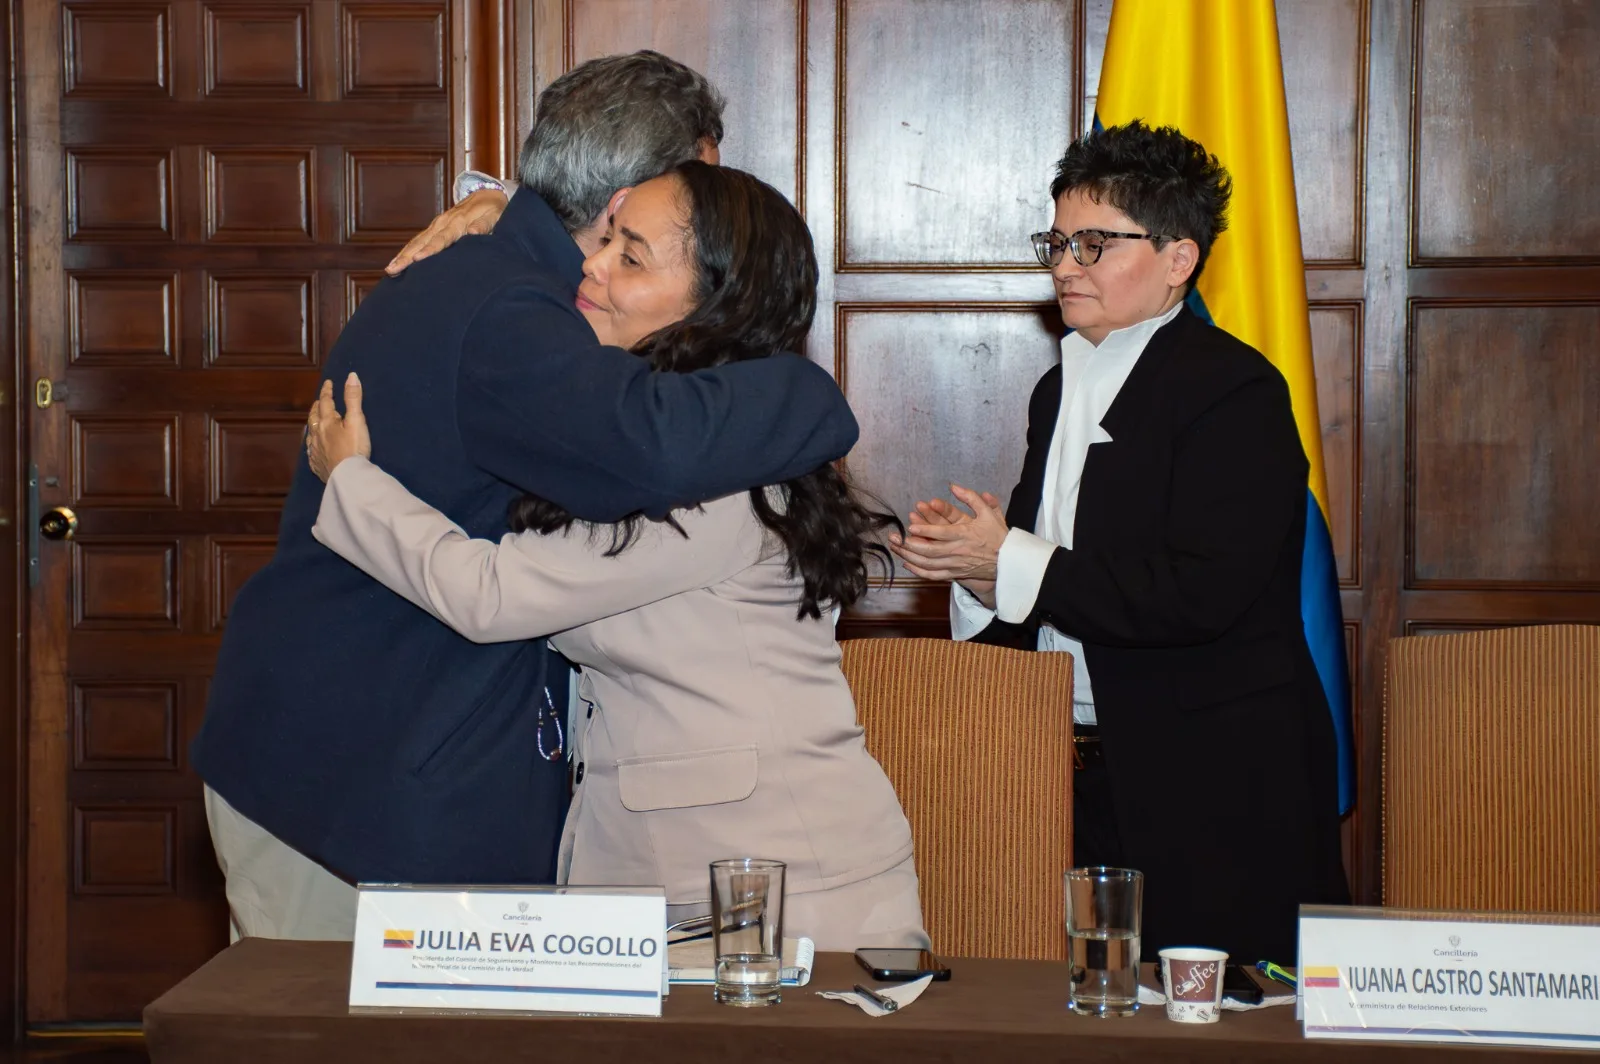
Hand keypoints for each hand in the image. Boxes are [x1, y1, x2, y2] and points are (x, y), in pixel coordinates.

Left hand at [306, 373, 370, 481]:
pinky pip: (311, 450)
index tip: (328, 383)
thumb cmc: (354, 448)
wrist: (347, 476)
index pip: (326, 401)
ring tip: (315, 421)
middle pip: (314, 416)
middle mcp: (316, 434)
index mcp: (327, 421)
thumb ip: (353, 398)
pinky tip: (313, 446)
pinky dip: (312, 443)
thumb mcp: (357, 420)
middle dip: (318, 406)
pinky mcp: (316, 464)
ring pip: (310, 433)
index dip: (327, 391)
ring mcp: (314, 450)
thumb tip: (351, 376)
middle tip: (321, 401)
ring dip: (312, 424)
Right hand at [386, 188, 508, 273]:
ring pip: (417, 241)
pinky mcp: (435, 227)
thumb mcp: (495, 216)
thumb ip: (484, 225)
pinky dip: (407, 250)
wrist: (487, 194)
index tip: (417, 260)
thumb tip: (473, 233)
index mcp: (458, 222)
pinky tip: (399, 262)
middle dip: (407, 256)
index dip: (429, 250)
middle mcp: (443, 223)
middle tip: (393, 269)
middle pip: (422, 241)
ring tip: (390, 269)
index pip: (441, 239)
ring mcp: (437, 225)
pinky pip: (418, 240)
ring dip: (403, 255)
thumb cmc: (494, 209)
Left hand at [887, 484, 1007, 587]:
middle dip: (909, 544)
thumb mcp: (988, 512)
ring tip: (895, 548)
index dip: (925, 530)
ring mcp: (956, 564)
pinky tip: (907, 564)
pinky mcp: (955, 574)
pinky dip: (919, 571)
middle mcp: (958, 551)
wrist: (1009, 561)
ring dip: (909, 557)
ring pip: (928, 564)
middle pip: (930, 550)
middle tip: (895, 537)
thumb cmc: (997, 535)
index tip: (910, 526)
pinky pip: (933, 575)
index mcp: (965, 534)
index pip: (942, 533)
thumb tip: (954, 486)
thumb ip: (971, 498)